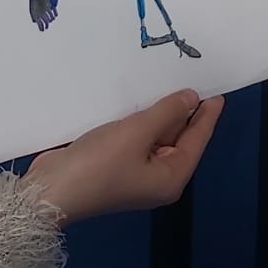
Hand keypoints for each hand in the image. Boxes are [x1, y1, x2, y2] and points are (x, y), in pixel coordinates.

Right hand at [25, 89, 223, 224]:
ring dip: (159, 112)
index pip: (197, 140)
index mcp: (170, 177)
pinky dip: (139, 119)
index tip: (217, 91)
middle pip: (178, 138)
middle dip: (183, 111)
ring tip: (168, 81)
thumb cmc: (100, 164)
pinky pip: (136, 137)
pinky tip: (139, 98)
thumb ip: (167, 112)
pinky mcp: (115, 163)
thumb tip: (191, 99)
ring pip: (155, 135)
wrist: (50, 190)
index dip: (207, 115)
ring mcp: (135, 171)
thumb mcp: (138, 132)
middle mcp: (157, 177)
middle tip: (191, 77)